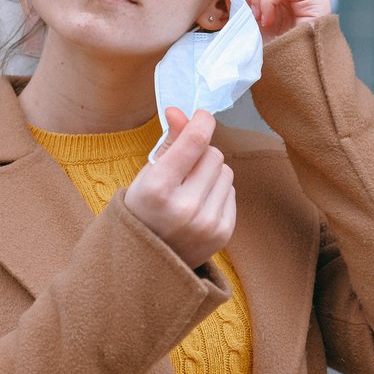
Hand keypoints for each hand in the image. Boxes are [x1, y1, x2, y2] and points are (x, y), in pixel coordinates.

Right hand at [125, 108, 235, 268]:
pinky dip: (217, 193)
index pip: (195, 142)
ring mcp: (206, 223)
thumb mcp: (145, 176)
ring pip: (226, 172)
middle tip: (183, 169)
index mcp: (157, 189)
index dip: (201, 122)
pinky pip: (231, 192)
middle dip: (200, 154)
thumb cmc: (142, 211)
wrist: (145, 263)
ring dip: (211, 174)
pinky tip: (198, 205)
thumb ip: (168, 143)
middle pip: (213, 154)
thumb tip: (179, 110)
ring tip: (190, 190)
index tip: (201, 116)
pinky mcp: (222, 233)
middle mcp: (184, 207)